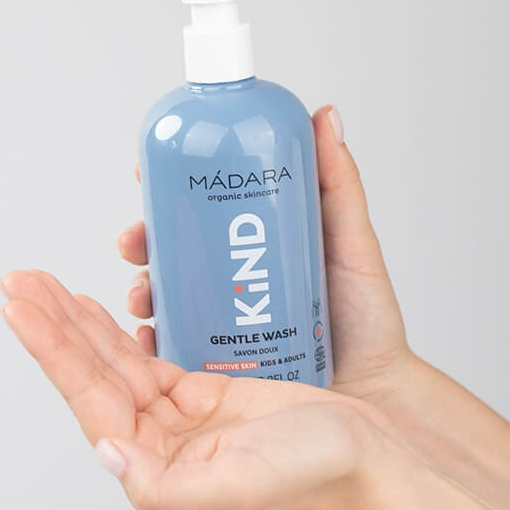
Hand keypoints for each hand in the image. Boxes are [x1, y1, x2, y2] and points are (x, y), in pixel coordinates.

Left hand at [0, 269, 392, 509]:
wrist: (366, 452)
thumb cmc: (312, 472)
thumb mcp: (235, 489)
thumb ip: (161, 484)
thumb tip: (104, 449)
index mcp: (157, 462)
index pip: (88, 397)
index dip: (51, 350)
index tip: (19, 307)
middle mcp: (159, 438)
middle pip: (91, 371)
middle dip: (52, 324)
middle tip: (18, 279)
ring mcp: (180, 412)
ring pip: (113, 358)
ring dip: (76, 321)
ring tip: (42, 284)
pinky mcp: (205, 388)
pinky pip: (146, 353)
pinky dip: (117, 327)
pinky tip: (97, 306)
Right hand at [119, 105, 410, 406]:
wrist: (375, 395)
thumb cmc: (368, 319)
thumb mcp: (351, 242)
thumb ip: (339, 183)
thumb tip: (326, 114)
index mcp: (255, 243)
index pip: (201, 205)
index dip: (168, 185)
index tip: (148, 168)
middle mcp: (232, 278)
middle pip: (172, 248)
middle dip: (141, 241)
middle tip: (134, 242)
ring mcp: (222, 321)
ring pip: (166, 295)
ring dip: (141, 288)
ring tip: (143, 294)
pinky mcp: (217, 363)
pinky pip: (172, 346)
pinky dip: (150, 339)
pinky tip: (147, 337)